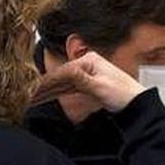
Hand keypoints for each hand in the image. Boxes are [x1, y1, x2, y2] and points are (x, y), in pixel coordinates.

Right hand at [29, 51, 144, 112]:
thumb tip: (65, 72)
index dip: (47, 82)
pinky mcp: (88, 83)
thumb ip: (80, 80)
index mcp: (89, 60)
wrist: (135, 103)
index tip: (34, 90)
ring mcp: (87, 73)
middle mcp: (87, 64)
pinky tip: (47, 97)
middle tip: (28, 96)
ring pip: (63, 82)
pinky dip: (58, 92)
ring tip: (33, 98)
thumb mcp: (99, 87)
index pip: (63, 71)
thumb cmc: (122, 93)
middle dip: (45, 86)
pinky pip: (68, 87)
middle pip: (61, 76)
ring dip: (49, 90)